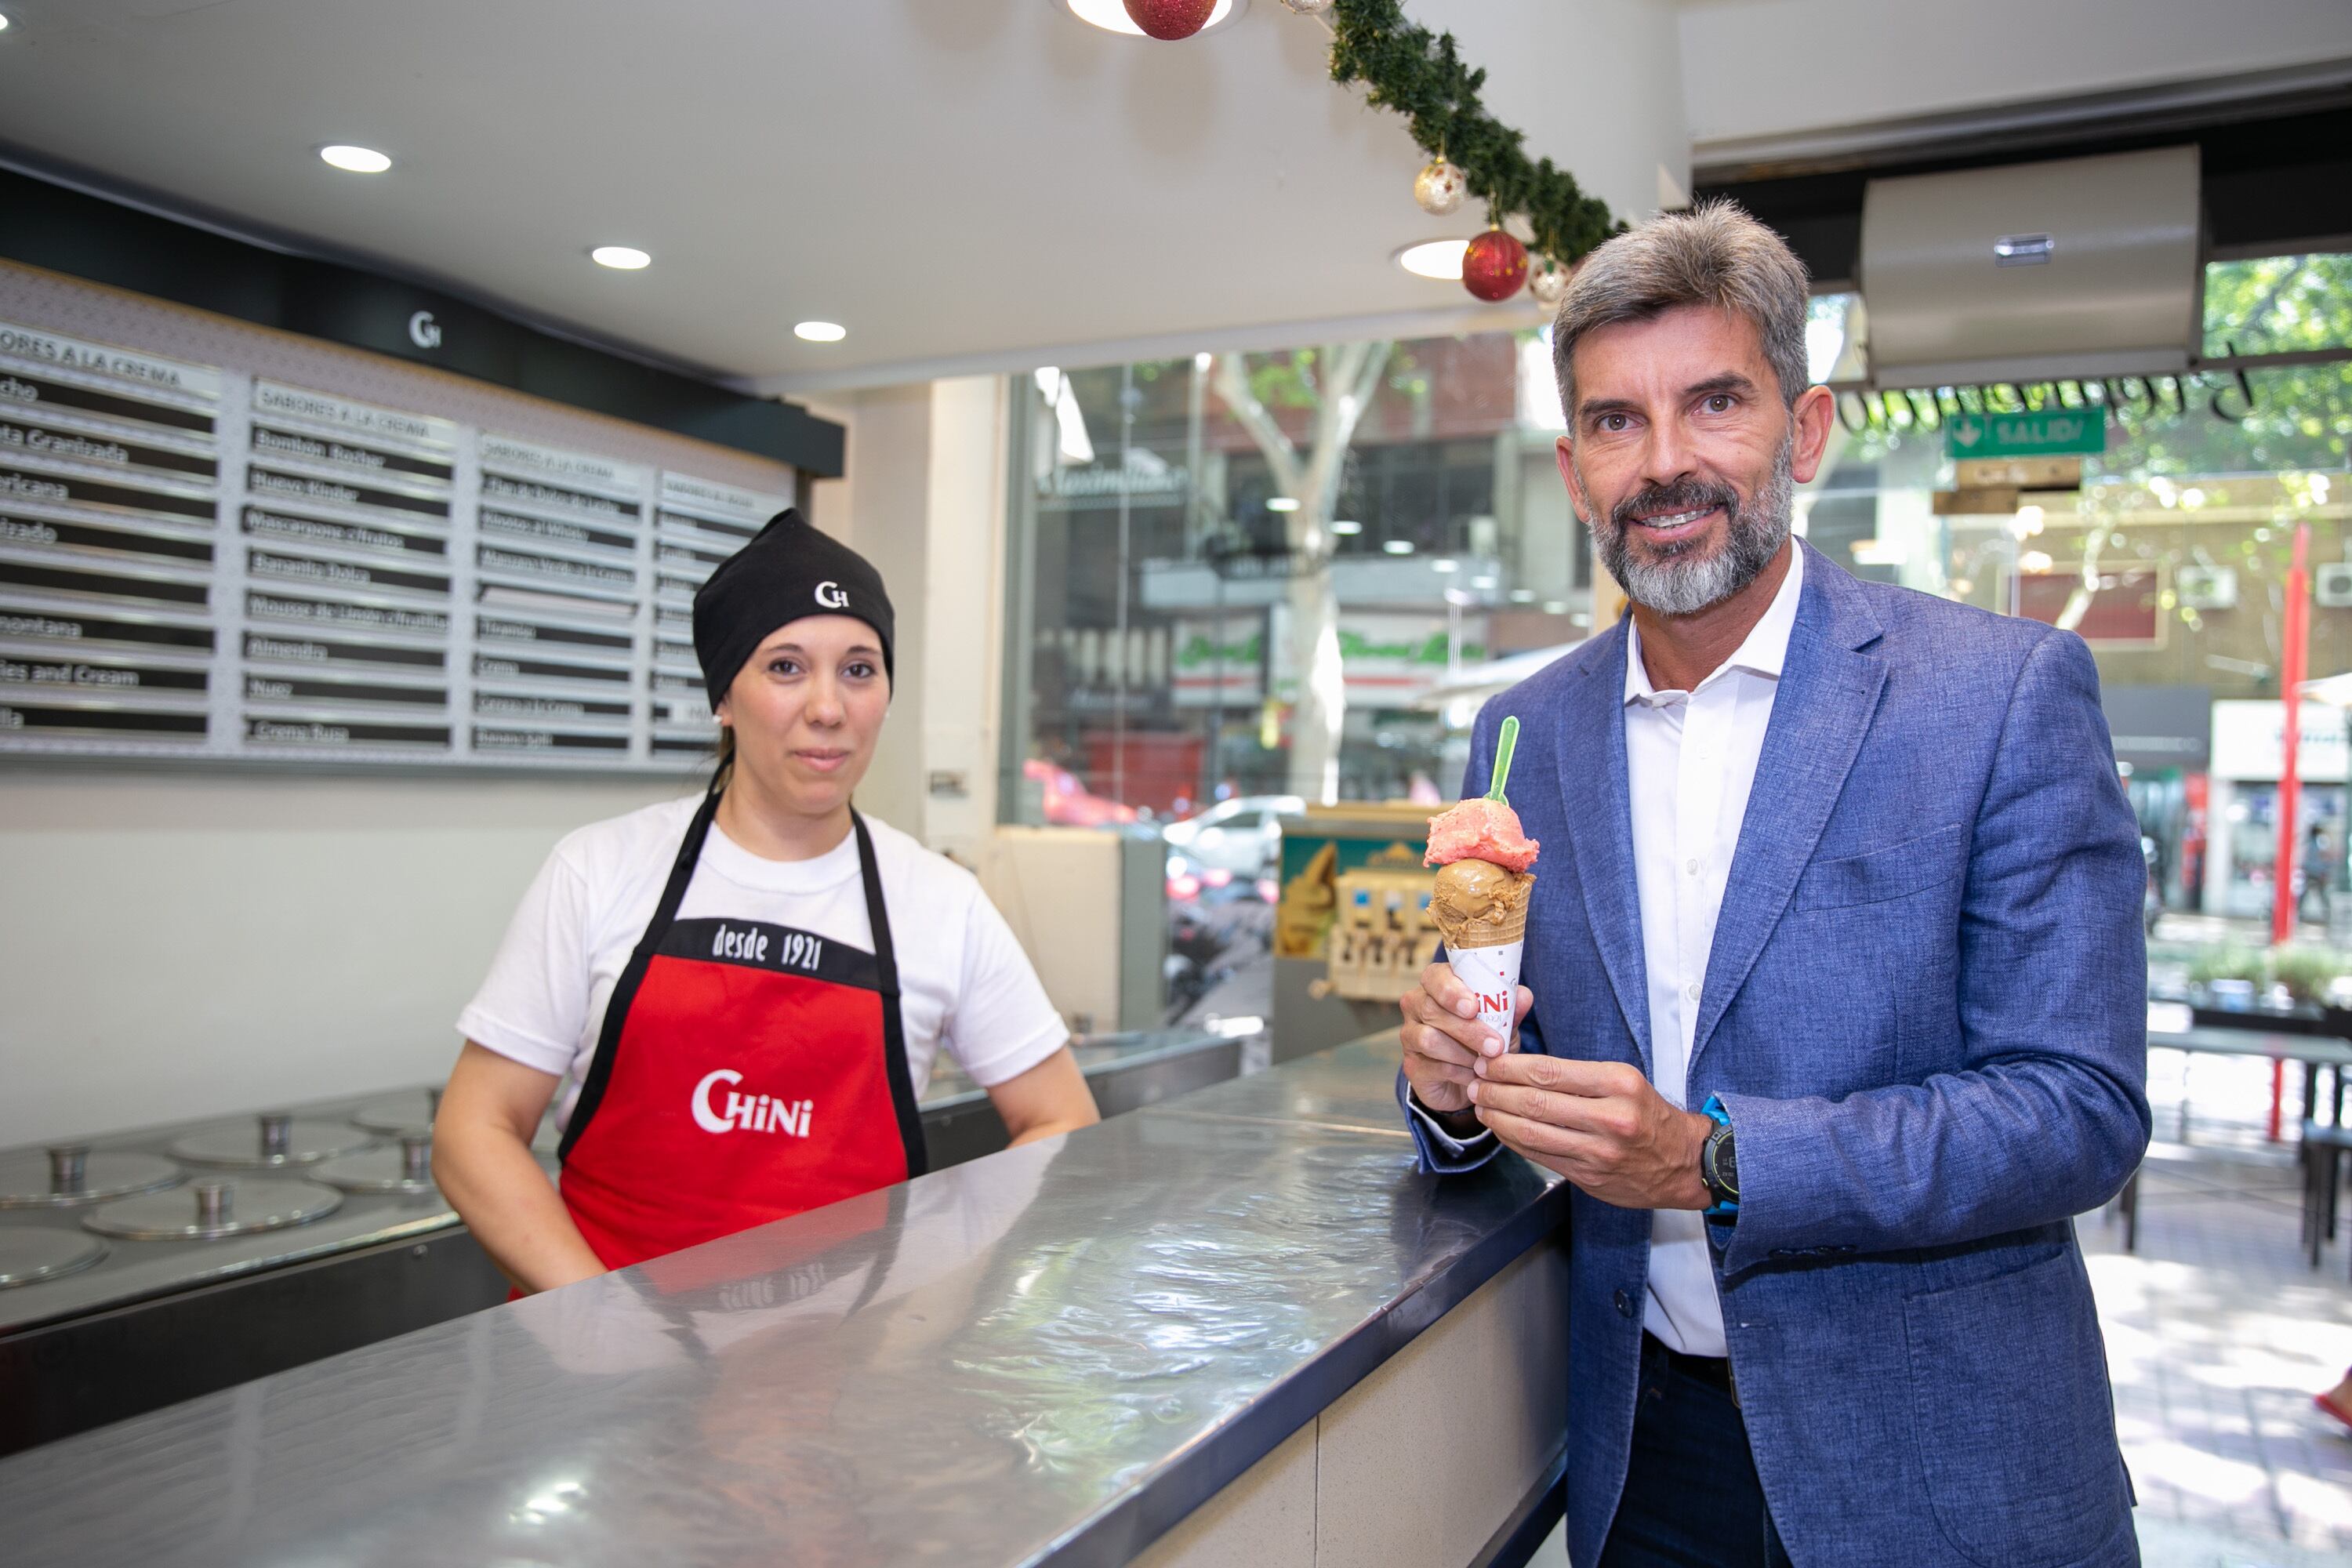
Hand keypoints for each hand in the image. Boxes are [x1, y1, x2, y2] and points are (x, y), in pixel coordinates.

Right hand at [1400, 961, 1533, 1118]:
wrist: (1470, 1081)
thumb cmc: (1483, 1041)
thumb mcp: (1501, 1024)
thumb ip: (1510, 1009)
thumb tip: (1524, 995)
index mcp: (1437, 985)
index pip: (1435, 977)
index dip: (1451, 990)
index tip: (1473, 1007)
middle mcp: (1417, 1005)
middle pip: (1432, 1009)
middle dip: (1467, 1029)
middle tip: (1495, 1045)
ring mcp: (1410, 1035)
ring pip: (1429, 1039)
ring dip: (1462, 1052)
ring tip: (1484, 1062)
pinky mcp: (1412, 1064)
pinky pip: (1433, 1066)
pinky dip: (1459, 1072)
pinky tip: (1474, 1076)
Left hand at [1467, 1054, 1711, 1209]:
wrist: (1685, 1162)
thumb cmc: (1649, 1115)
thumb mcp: (1624, 1080)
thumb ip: (1577, 1075)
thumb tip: (1522, 1067)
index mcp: (1618, 1084)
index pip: (1548, 1071)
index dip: (1509, 1067)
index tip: (1488, 1062)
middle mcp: (1609, 1118)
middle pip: (1535, 1102)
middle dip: (1496, 1091)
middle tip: (1475, 1083)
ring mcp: (1598, 1151)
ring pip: (1532, 1132)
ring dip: (1498, 1118)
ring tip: (1481, 1106)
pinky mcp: (1589, 1176)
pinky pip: (1540, 1155)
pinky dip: (1514, 1141)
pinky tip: (1502, 1130)